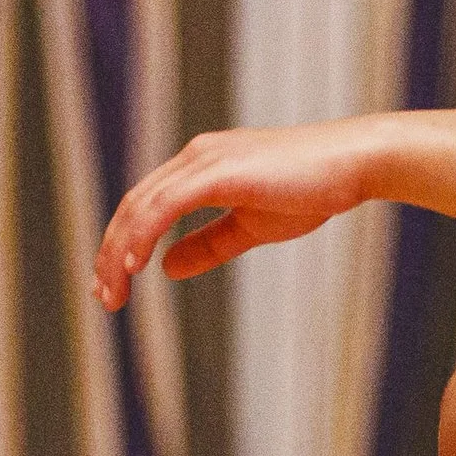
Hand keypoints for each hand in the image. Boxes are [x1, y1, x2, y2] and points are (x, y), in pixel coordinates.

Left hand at [94, 117, 387, 307]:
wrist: (352, 165)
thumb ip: (209, 244)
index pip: (146, 204)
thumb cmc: (313, 190)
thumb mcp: (252, 225)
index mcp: (201, 166)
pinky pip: (165, 206)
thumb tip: (167, 266)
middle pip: (133, 205)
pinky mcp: (216, 171)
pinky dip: (144, 235)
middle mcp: (194, 157)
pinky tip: (134, 266)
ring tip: (112, 293)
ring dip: (120, 253)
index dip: (124, 243)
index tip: (114, 282)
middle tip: (104, 298)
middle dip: (111, 253)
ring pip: (142, 207)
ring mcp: (203, 160)